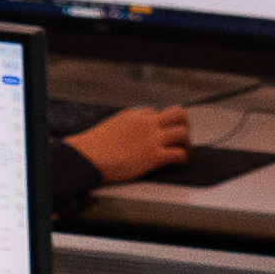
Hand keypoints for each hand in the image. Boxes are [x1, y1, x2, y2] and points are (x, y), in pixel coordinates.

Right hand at [68, 104, 195, 185]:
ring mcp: (152, 139)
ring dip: (186, 142)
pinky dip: (182, 158)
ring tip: (183, 151)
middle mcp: (147, 123)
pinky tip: (179, 162)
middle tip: (181, 136)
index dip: (161, 123)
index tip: (161, 132)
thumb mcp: (111, 125)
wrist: (88, 156)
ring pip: (183, 132)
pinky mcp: (153, 156)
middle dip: (184, 124)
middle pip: (178, 113)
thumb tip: (130, 130)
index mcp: (135, 114)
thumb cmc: (94, 145)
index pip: (157, 112)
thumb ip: (126, 125)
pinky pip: (178, 153)